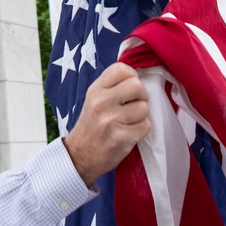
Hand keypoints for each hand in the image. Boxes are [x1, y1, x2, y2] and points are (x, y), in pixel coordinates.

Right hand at [63, 62, 149, 184]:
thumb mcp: (94, 99)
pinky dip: (141, 130)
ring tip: (129, 121)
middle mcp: (102, 102)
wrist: (80, 156)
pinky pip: (146, 126)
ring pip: (144, 107)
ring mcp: (111, 120)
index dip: (132, 76)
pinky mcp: (121, 138)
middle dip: (141, 96)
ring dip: (141, 115)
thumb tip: (138, 76)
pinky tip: (129, 133)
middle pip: (137, 86)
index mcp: (96, 90)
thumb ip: (112, 86)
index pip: (122, 69)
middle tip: (134, 105)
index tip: (130, 88)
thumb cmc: (91, 124)